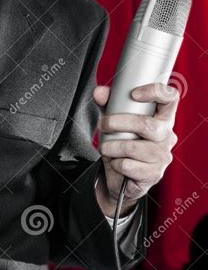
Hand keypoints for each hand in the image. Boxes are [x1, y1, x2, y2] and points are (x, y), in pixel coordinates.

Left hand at [93, 83, 178, 215]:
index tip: (134, 94)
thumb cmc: (123, 143)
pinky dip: (116, 163)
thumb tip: (99, 92)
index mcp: (162, 118)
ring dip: (112, 146)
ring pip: (133, 148)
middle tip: (103, 125)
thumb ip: (108, 104)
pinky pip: (128, 166)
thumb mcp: (115, 120)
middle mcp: (167, 136)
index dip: (155, 92)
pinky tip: (116, 163)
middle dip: (118, 123)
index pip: (170, 98)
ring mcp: (162, 156)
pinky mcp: (154, 174)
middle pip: (147, 125)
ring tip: (106, 147)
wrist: (122, 178)